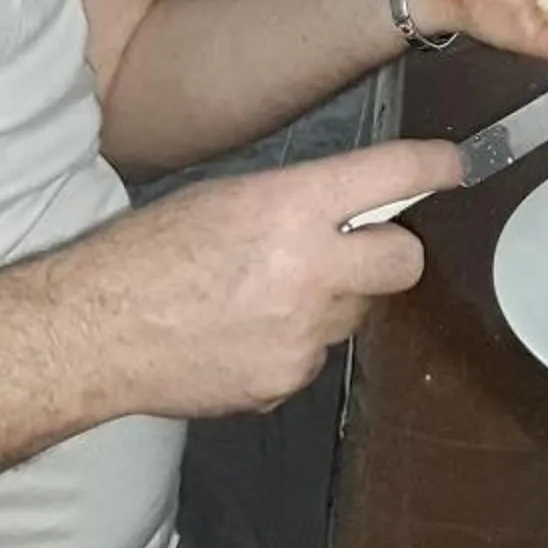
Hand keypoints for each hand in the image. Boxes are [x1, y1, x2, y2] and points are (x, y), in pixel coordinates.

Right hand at [62, 139, 460, 418]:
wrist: (95, 332)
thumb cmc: (146, 255)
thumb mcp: (226, 199)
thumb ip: (297, 202)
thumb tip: (351, 207)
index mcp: (290, 207)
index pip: (392, 176)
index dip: (434, 168)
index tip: (452, 168)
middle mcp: (309, 268)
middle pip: (405, 261)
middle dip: (390, 254)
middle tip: (357, 250)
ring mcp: (302, 332)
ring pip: (357, 314)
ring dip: (331, 304)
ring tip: (264, 298)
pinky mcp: (286, 380)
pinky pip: (315, 357)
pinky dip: (292, 346)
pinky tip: (243, 335)